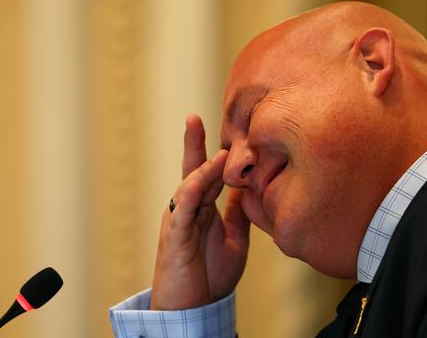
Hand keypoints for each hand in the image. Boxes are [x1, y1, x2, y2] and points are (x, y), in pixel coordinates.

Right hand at [150, 115, 250, 309]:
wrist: (194, 308)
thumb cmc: (210, 275)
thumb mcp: (234, 238)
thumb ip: (239, 213)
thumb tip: (251, 189)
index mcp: (202, 209)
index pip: (207, 173)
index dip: (211, 150)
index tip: (222, 127)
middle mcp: (188, 209)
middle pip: (192, 171)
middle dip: (192, 144)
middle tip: (194, 118)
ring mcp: (180, 221)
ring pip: (188, 186)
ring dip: (202, 168)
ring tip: (220, 152)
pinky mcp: (175, 237)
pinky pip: (182, 210)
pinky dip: (192, 192)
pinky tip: (202, 180)